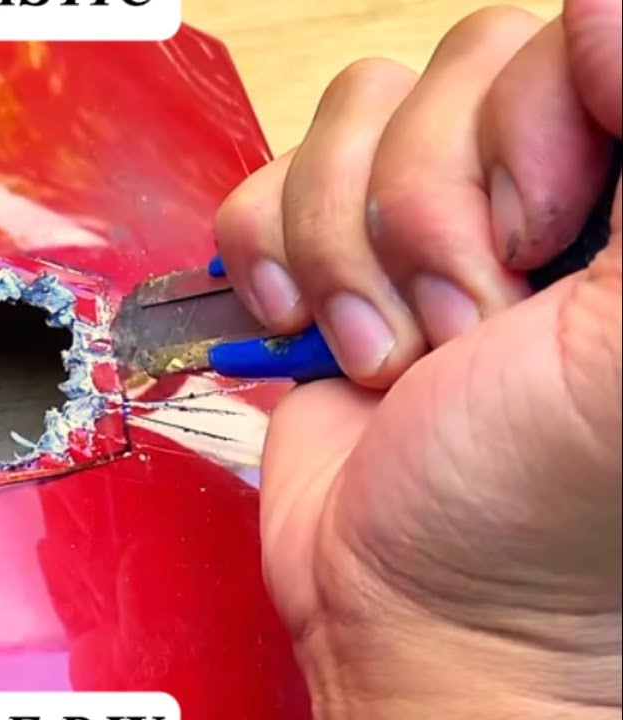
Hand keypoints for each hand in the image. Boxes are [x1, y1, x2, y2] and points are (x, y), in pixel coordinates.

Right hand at [213, 1, 621, 716]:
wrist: (413, 607)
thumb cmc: (543, 503)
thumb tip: (608, 0)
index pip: (574, 40)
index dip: (535, 122)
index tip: (536, 237)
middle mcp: (533, 181)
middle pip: (454, 66)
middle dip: (434, 215)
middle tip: (467, 328)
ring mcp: (414, 216)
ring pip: (350, 116)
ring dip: (350, 253)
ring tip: (391, 354)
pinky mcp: (317, 254)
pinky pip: (262, 181)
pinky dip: (274, 264)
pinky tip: (313, 333)